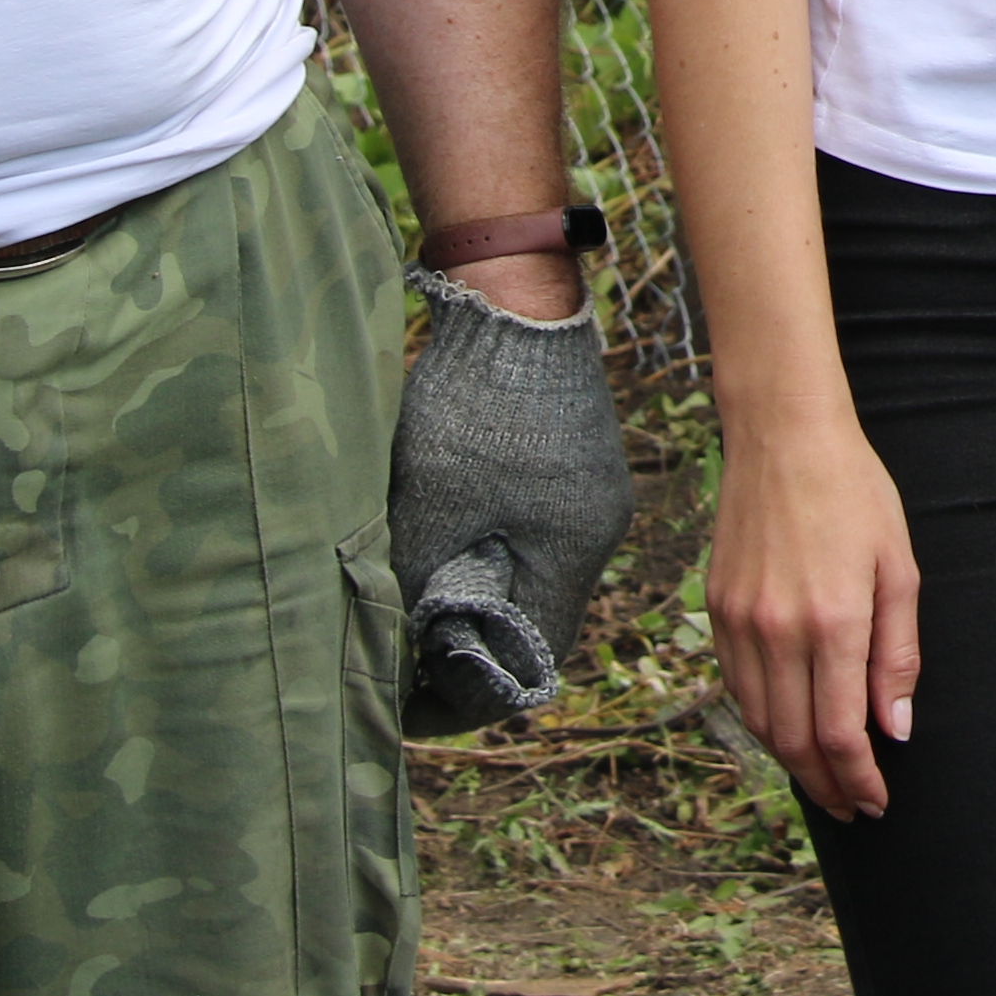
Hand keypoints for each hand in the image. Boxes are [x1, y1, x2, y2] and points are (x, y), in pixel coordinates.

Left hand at [386, 266, 637, 735]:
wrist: (515, 297)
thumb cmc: (472, 404)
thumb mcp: (431, 506)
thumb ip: (425, 585)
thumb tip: (409, 646)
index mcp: (571, 552)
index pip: (528, 662)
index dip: (464, 695)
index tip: (405, 699)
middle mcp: (595, 532)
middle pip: (534, 624)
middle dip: (467, 648)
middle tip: (401, 654)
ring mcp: (591, 495)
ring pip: (532, 578)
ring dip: (476, 598)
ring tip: (414, 596)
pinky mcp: (576, 465)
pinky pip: (536, 536)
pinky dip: (491, 554)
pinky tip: (446, 539)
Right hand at [705, 410, 918, 818]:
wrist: (784, 438)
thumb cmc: (855, 494)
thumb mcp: (898, 568)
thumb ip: (897, 655)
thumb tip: (893, 728)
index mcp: (833, 622)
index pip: (840, 734)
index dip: (858, 779)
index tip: (876, 801)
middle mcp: (778, 631)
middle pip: (794, 742)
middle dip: (825, 785)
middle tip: (852, 806)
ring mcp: (739, 623)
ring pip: (760, 723)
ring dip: (791, 762)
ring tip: (823, 778)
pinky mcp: (717, 611)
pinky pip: (736, 688)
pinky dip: (762, 721)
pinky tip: (787, 728)